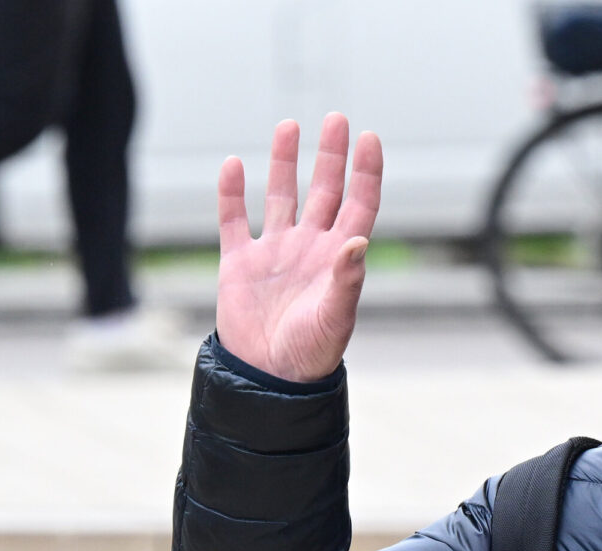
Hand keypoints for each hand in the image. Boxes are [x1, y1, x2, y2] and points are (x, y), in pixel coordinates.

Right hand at [215, 113, 382, 381]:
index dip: (365, 172)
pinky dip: (232, 194)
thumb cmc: (310, 353)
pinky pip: (234, 220)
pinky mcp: (239, 263)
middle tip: (335, 119)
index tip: (369, 138)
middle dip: (329, 155)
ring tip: (289, 127)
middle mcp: (309, 248)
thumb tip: (358, 240)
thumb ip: (347, 278)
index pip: (359, 204)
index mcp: (338, 258)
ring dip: (284, 162)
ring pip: (281, 196)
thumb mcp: (335, 317)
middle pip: (323, 190)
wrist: (266, 380)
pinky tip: (235, 166)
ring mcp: (274, 252)